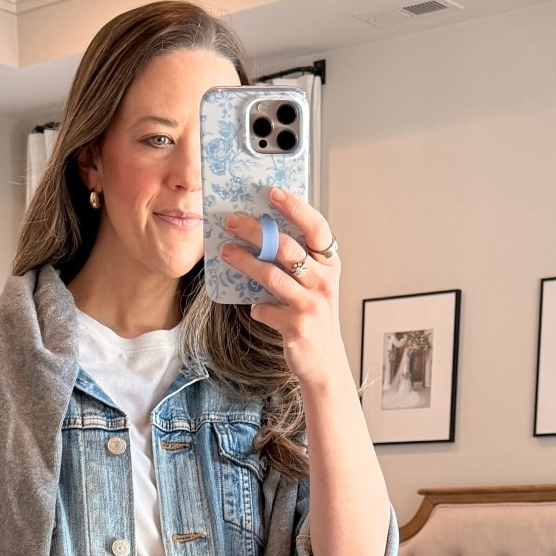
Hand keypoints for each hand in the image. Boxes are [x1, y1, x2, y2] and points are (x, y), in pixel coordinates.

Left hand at [219, 187, 346, 395]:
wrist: (324, 363)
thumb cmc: (314, 318)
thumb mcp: (313, 286)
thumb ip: (297, 262)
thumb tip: (261, 235)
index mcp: (330, 265)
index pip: (316, 227)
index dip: (295, 207)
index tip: (273, 193)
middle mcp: (324, 281)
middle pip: (286, 247)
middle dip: (255, 231)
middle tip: (232, 221)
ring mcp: (311, 304)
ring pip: (271, 275)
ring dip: (244, 261)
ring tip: (225, 251)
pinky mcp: (297, 325)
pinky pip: (265, 308)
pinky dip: (256, 307)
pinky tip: (254, 307)